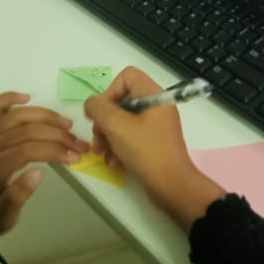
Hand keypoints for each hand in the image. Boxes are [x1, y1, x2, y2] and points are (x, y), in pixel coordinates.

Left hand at [0, 91, 89, 237]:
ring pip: (17, 116)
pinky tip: (27, 97)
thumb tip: (39, 173)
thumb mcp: (5, 216)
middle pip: (25, 131)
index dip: (52, 151)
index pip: (25, 150)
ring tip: (67, 125)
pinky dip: (9, 98)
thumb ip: (18, 196)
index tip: (75, 157)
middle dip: (57, 136)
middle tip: (80, 146)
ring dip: (44, 116)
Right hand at [84, 67, 224, 232]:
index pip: (127, 76)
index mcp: (153, 95)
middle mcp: (156, 107)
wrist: (171, 186)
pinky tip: (116, 164)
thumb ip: (98, 108)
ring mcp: (155, 127)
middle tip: (98, 139)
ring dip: (108, 138)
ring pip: (122, 123)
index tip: (102, 112)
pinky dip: (119, 150)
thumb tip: (92, 104)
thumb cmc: (146, 151)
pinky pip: (130, 139)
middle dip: (104, 121)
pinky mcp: (153, 144)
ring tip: (103, 154)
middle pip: (121, 102)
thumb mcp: (116, 125)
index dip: (110, 91)